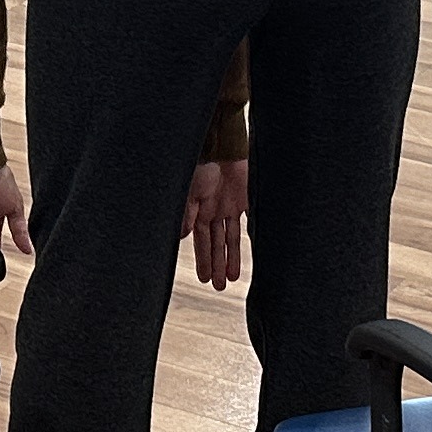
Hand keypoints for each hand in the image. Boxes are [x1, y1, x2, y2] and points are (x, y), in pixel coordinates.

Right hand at [180, 160, 247, 290]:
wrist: (223, 145)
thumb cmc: (202, 165)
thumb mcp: (191, 192)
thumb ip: (187, 215)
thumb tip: (179, 238)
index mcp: (200, 211)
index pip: (202, 242)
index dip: (204, 260)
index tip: (205, 279)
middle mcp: (214, 212)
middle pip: (216, 244)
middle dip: (217, 264)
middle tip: (219, 286)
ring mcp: (231, 206)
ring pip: (231, 237)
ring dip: (231, 256)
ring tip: (232, 277)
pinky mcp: (247, 198)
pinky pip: (248, 221)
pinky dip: (249, 236)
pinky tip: (252, 250)